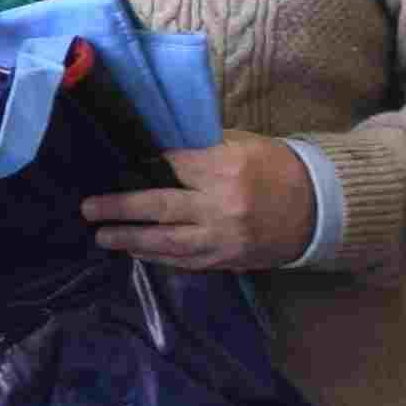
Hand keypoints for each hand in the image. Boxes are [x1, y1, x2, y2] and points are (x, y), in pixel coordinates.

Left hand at [86, 133, 313, 271]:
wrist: (317, 208)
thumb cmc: (275, 167)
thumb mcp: (244, 144)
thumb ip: (203, 146)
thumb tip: (158, 146)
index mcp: (225, 168)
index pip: (172, 165)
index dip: (142, 166)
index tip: (117, 166)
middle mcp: (221, 205)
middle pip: (160, 207)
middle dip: (120, 209)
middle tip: (88, 209)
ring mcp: (223, 237)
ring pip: (167, 242)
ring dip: (130, 240)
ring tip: (102, 236)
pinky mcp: (227, 260)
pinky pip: (184, 261)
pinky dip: (157, 256)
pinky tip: (135, 250)